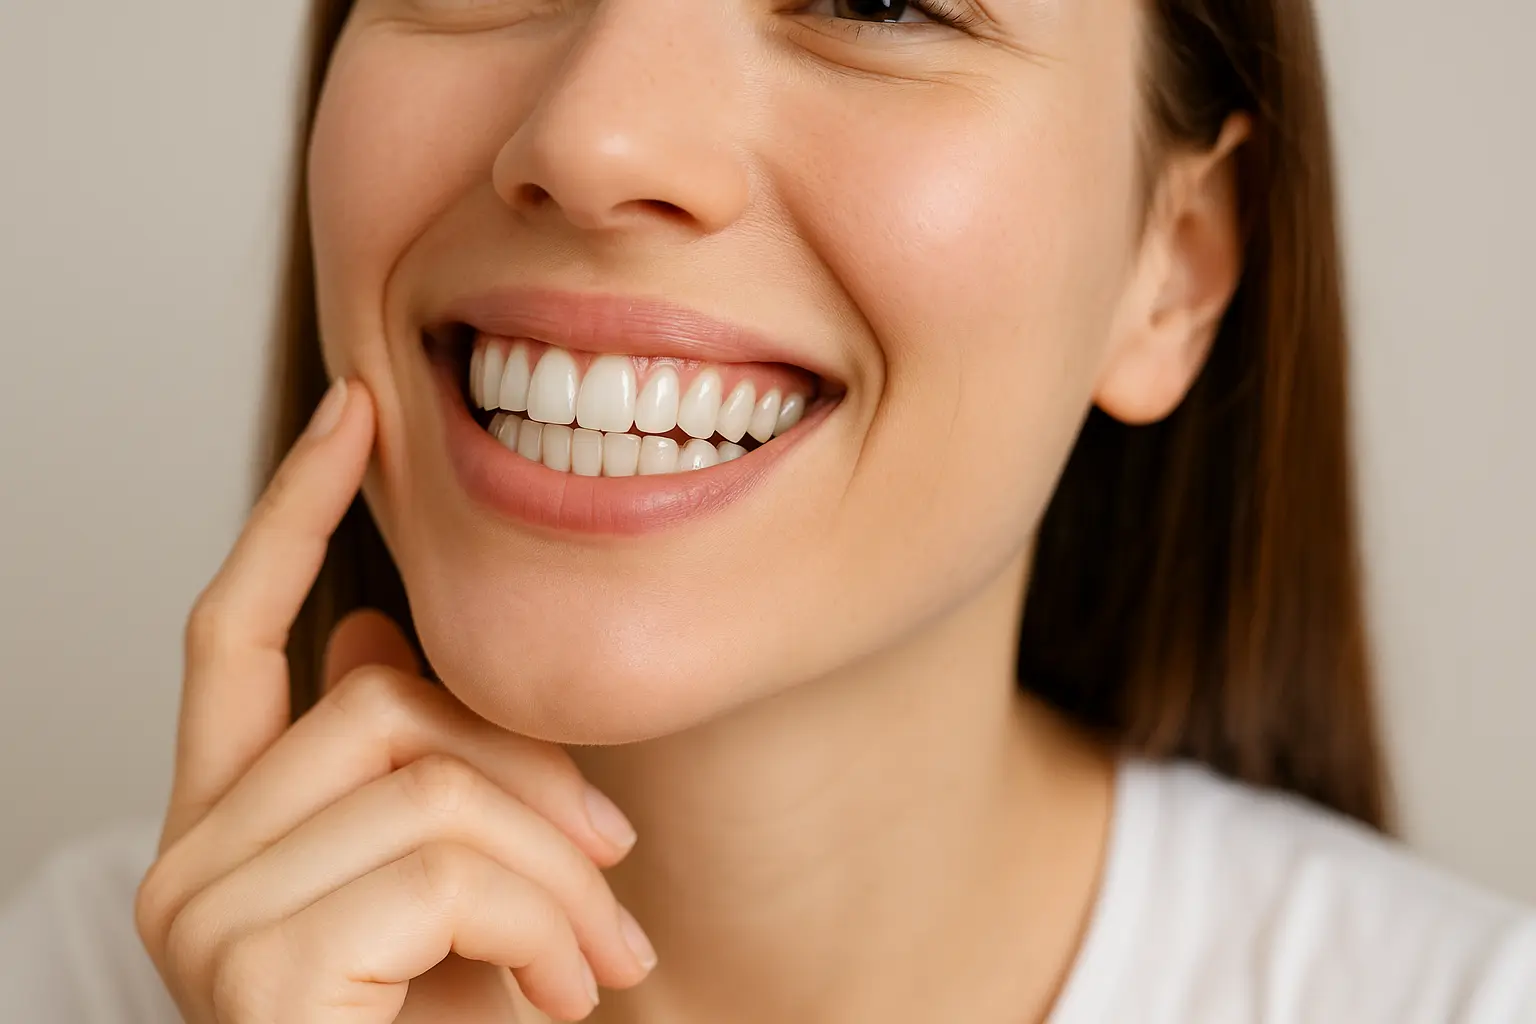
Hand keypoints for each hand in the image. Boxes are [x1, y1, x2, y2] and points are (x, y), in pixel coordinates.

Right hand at [134, 379, 655, 1022]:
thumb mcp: (457, 898)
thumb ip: (413, 769)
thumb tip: (373, 625)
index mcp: (234, 824)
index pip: (236, 630)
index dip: (294, 509)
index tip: (356, 410)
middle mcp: (191, 856)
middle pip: (381, 695)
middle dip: (536, 774)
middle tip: (619, 876)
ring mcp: (208, 912)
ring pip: (431, 776)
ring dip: (560, 871)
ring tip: (604, 963)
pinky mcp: (257, 970)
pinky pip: (445, 864)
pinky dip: (544, 923)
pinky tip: (562, 997)